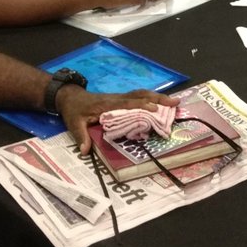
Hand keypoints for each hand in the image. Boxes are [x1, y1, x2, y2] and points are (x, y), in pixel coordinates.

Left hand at [56, 87, 176, 152]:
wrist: (70, 97)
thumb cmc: (74, 111)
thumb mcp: (74, 124)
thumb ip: (81, 137)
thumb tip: (86, 152)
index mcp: (108, 104)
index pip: (128, 104)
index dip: (142, 106)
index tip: (156, 109)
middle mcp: (117, 99)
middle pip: (141, 95)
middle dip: (159, 98)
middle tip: (176, 102)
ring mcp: (120, 98)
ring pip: (142, 94)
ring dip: (158, 97)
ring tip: (174, 101)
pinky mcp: (121, 99)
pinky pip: (139, 97)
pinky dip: (151, 98)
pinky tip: (161, 103)